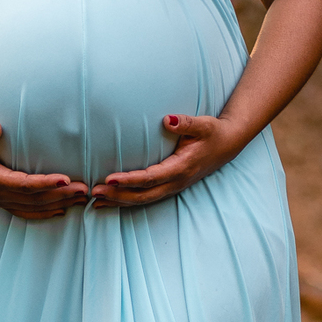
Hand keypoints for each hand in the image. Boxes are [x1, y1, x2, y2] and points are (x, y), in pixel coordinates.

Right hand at [0, 121, 89, 219]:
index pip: (24, 184)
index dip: (45, 183)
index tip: (66, 179)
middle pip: (34, 198)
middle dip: (61, 195)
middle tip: (84, 189)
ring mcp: (1, 200)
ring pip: (34, 207)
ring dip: (59, 203)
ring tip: (81, 198)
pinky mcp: (3, 201)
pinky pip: (27, 212)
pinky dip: (45, 213)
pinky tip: (62, 209)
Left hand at [89, 113, 239, 208]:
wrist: (228, 145)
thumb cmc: (213, 133)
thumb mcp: (204, 125)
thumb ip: (186, 123)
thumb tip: (167, 119)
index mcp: (181, 167)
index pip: (151, 177)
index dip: (129, 180)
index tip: (108, 179)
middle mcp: (176, 182)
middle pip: (143, 195)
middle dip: (118, 195)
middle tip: (94, 192)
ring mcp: (173, 187)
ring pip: (143, 200)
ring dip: (119, 201)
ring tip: (95, 200)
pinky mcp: (169, 187)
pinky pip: (146, 198)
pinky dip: (126, 201)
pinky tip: (110, 201)